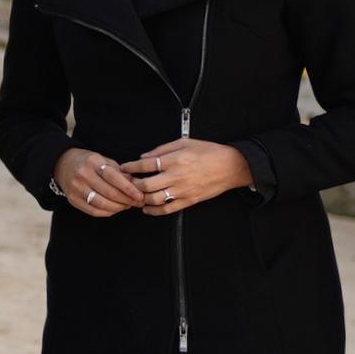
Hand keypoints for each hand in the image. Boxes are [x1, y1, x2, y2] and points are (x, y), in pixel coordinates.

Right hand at [50, 147, 149, 217]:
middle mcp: (83, 175)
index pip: (114, 177)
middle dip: (127, 200)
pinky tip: (115, 209)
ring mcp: (76, 188)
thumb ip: (119, 172)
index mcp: (93, 161)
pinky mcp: (72, 199)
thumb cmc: (89, 162)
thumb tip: (137, 185)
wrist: (63, 164)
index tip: (140, 195)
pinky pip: (93, 211)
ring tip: (128, 206)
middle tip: (138, 203)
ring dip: (118, 208)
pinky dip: (108, 212)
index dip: (129, 188)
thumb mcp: (103, 159)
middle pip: (109, 193)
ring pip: (102, 204)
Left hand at [129, 138, 251, 214]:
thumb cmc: (209, 152)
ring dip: (141, 199)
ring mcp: (183, 190)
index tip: (123, 167)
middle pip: (146, 185)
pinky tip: (147, 209)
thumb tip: (144, 156)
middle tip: (127, 183)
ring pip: (154, 199)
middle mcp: (177, 176)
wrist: (231, 166)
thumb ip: (162, 149)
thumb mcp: (184, 142)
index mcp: (175, 159)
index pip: (146, 164)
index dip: (131, 167)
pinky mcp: (189, 200)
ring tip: (135, 195)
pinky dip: (154, 211)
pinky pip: (167, 209)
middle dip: (133, 185)